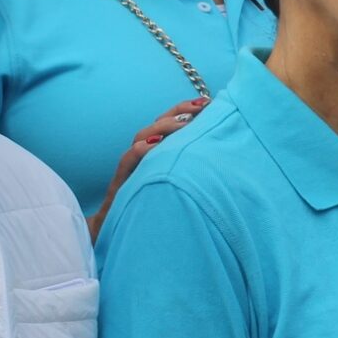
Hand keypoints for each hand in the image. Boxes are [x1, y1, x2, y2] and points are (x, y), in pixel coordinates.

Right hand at [88, 99, 209, 237]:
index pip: (169, 125)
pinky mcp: (120, 184)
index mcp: (156, 155)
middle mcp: (142, 158)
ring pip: (142, 137)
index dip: (186, 111)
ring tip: (186, 123)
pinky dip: (141, 150)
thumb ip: (190, 167)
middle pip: (157, 125)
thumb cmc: (152, 212)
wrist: (118, 235)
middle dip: (179, 112)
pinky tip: (156, 144)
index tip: (209, 102)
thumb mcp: (177, 187)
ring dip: (164, 127)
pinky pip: (127, 161)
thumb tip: (220, 154)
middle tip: (202, 106)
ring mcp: (130, 169)